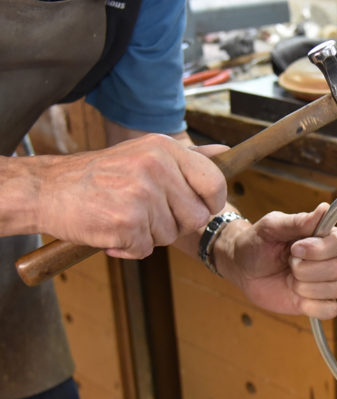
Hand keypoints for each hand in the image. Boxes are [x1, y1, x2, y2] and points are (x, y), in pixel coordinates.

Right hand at [35, 134, 227, 257]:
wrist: (48, 189)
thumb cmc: (102, 174)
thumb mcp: (147, 152)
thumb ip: (189, 156)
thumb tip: (225, 152)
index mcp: (165, 149)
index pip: (214, 182)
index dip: (211, 202)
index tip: (198, 207)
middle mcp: (156, 167)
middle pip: (196, 217)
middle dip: (176, 224)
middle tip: (149, 215)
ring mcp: (141, 194)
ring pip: (170, 236)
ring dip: (149, 236)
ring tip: (125, 217)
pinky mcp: (126, 222)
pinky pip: (145, 250)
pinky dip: (129, 248)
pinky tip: (112, 231)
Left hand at [215, 203, 336, 319]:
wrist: (242, 267)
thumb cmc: (257, 242)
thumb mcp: (272, 227)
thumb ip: (298, 221)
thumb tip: (324, 208)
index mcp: (322, 237)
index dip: (322, 249)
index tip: (295, 248)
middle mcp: (328, 259)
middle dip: (305, 268)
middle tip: (287, 262)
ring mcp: (323, 282)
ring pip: (335, 289)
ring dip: (306, 286)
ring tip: (289, 278)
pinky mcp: (315, 303)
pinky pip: (330, 310)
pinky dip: (312, 305)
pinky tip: (296, 295)